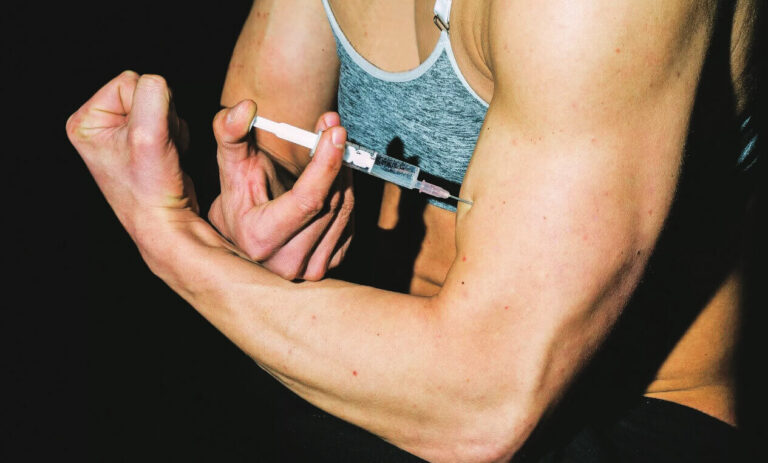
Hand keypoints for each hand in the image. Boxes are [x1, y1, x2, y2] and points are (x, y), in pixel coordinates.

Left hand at [66, 71, 196, 236]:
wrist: (166, 223)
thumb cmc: (150, 189)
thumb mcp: (148, 133)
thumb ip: (153, 94)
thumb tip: (160, 83)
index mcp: (85, 120)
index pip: (129, 81)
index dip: (150, 107)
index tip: (148, 139)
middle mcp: (99, 125)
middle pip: (146, 91)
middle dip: (161, 116)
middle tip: (157, 147)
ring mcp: (122, 134)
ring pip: (162, 104)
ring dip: (170, 127)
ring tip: (162, 154)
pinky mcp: (142, 142)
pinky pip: (169, 119)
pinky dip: (175, 136)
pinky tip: (167, 156)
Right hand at [208, 102, 353, 280]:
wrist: (245, 236)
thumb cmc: (238, 197)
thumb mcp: (230, 164)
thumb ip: (230, 133)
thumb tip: (245, 108)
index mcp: (261, 239)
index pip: (307, 200)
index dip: (325, 163)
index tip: (336, 131)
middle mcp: (288, 262)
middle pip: (330, 202)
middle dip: (336, 161)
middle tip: (332, 129)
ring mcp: (311, 268)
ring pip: (345, 210)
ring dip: (343, 175)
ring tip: (329, 150)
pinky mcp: (331, 265)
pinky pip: (350, 222)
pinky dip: (345, 194)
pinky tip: (331, 180)